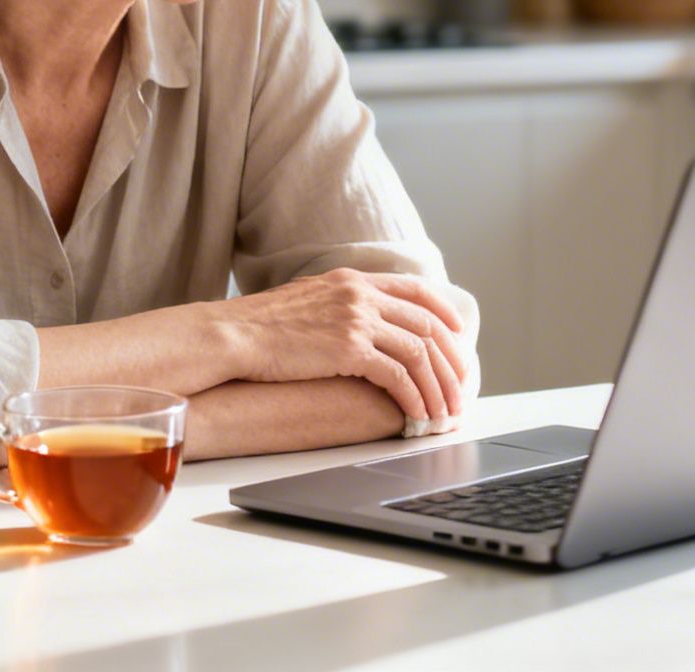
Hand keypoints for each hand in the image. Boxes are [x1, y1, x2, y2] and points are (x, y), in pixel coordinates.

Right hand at [219, 270, 473, 426]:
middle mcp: (360, 294)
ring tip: (445, 412)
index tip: (459, 334)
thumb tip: (359, 326)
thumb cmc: (259, 326)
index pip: (415, 289)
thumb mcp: (307, 299)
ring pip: (419, 352)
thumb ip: (339, 304)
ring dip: (438, 387)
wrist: (232, 334)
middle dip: (451, 360)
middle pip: (426, 324)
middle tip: (463, 387)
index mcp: (352, 279)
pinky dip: (414, 398)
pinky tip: (418, 415)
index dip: (444, 312)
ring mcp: (356, 319)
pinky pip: (398, 375)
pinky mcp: (350, 349)